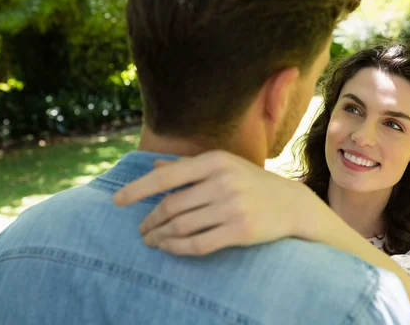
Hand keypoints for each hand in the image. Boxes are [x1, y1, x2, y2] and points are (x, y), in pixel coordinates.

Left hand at [113, 150, 315, 255]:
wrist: (292, 204)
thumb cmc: (252, 182)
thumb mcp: (224, 166)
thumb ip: (188, 167)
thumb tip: (154, 165)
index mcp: (215, 161)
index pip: (166, 176)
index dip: (137, 189)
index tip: (116, 201)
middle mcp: (223, 181)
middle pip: (171, 206)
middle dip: (149, 220)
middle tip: (140, 231)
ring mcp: (233, 207)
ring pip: (181, 226)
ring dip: (160, 237)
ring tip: (150, 241)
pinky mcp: (241, 231)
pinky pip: (198, 244)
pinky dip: (178, 249)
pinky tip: (169, 248)